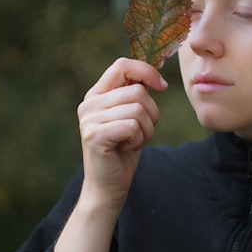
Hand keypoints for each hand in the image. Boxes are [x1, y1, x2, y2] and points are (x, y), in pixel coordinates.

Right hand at [76, 57, 166, 209]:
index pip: (122, 65)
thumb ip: (136, 96)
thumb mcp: (131, 117)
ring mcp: (89, 119)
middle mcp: (89, 103)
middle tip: (142, 131)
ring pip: (137, 109)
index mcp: (97, 94)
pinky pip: (132, 126)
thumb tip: (156, 76)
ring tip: (134, 141)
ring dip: (146, 129)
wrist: (108, 186)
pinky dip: (139, 139)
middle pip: (137, 91)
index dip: (146, 72)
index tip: (162, 87)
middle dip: (151, 113)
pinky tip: (128, 148)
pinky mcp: (94, 135)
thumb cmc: (123, 150)